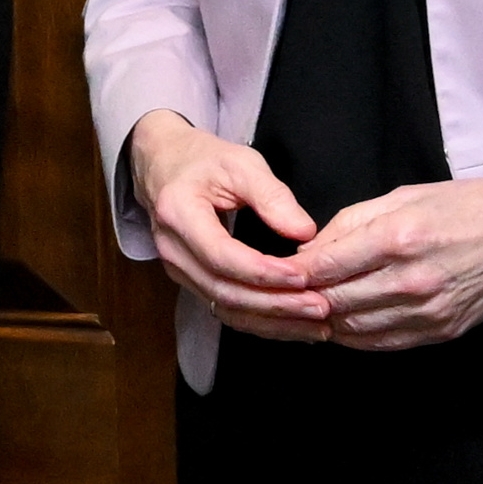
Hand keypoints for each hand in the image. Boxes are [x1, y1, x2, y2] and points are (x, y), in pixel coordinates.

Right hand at [125, 110, 332, 340]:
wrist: (163, 166)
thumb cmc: (203, 160)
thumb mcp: (239, 162)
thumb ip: (272, 196)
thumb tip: (306, 232)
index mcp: (179, 214)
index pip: (222, 255)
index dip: (263, 272)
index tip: (303, 277)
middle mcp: (173, 251)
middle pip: (224, 292)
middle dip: (275, 304)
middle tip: (319, 307)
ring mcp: (178, 271)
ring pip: (226, 309)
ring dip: (272, 321)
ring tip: (315, 323)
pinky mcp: (191, 281)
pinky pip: (226, 309)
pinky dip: (261, 321)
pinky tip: (294, 323)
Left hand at [295, 175, 482, 349]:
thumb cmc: (468, 206)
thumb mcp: (406, 197)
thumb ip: (353, 222)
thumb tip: (312, 249)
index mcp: (399, 237)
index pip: (325, 266)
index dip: (294, 272)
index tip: (279, 271)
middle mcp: (410, 279)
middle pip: (333, 301)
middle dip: (304, 300)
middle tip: (284, 295)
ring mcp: (427, 311)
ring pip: (354, 329)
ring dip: (326, 323)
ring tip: (310, 312)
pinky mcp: (440, 331)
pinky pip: (383, 344)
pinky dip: (356, 338)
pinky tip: (344, 327)